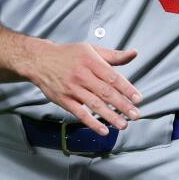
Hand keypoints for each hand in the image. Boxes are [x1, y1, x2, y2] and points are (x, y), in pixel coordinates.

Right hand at [25, 41, 141, 134]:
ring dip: (110, 116)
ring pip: (94, 104)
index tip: (138, 98)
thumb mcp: (91, 49)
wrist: (41, 60)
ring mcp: (72, 89)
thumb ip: (113, 55)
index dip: (126, 88)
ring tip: (123, 125)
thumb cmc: (69, 55)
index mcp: (91, 61)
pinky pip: (80, 113)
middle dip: (122, 105)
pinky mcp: (64, 100)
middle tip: (135, 115)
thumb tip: (133, 53)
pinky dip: (92, 123)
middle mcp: (82, 75)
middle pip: (105, 92)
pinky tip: (103, 130)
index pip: (112, 77)